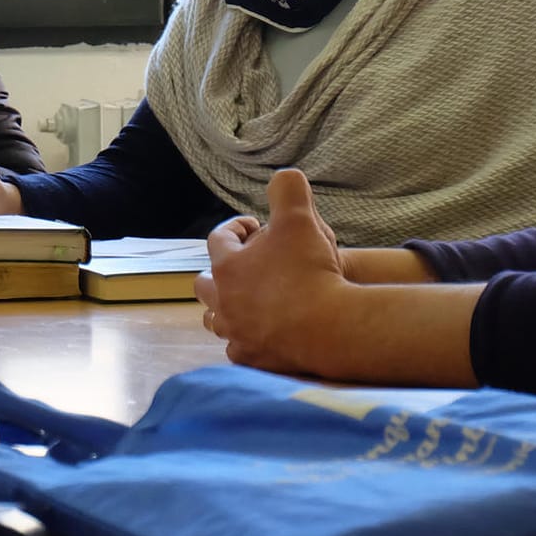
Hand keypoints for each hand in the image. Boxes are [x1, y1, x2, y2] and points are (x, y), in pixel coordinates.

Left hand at [196, 168, 349, 374]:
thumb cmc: (311, 271)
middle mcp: (223, 301)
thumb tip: (283, 176)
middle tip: (245, 266)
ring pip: (216, 319)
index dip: (236, 227)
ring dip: (226, 307)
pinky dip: (245, 339)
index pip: (219, 239)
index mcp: (227, 266)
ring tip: (246, 301)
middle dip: (220, 272)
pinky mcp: (250, 359)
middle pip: (205, 284)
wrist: (330, 328)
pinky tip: (259, 334)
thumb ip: (288, 190)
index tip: (255, 224)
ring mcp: (235, 332)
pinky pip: (237, 349)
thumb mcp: (301, 219)